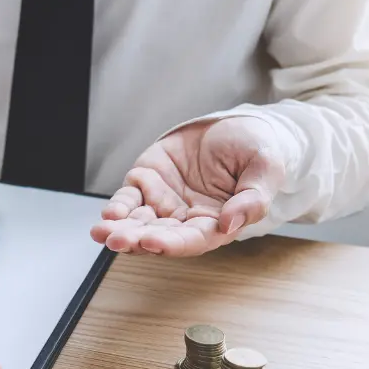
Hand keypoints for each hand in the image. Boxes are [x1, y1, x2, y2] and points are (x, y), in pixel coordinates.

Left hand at [91, 117, 284, 255]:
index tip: (152, 243)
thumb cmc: (255, 149)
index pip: (192, 240)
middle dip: (136, 240)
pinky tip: (108, 214)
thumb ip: (253, 199)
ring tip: (102, 232)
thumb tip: (230, 224)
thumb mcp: (265, 168)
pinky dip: (117, 207)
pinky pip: (128, 200)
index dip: (172, 244)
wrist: (234, 124)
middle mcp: (185, 219)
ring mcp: (163, 202)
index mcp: (216, 223)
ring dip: (119, 230)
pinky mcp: (146, 182)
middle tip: (116, 241)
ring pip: (138, 223)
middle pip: (158, 236)